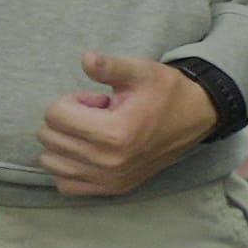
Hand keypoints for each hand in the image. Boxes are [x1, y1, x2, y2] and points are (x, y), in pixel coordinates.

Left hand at [34, 51, 216, 201]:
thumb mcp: (142, 72)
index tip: (96, 100)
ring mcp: (110, 179)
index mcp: (115, 133)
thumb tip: (86, 58)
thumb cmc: (167, 93)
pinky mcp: (112, 188)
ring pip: (51, 161)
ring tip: (93, 133)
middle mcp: (109, 161)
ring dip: (64, 143)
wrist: (198, 118)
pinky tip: (87, 152)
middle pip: (50, 137)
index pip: (55, 115)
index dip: (72, 100)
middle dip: (67, 119)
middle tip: (97, 115)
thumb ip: (110, 67)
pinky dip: (68, 168)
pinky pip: (67, 185)